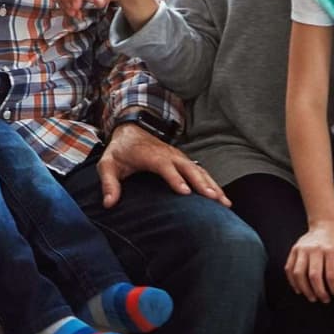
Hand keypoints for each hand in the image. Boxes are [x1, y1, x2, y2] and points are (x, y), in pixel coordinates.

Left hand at [97, 121, 230, 209]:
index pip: (165, 166)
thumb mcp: (107, 164)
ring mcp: (179, 157)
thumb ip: (108, 183)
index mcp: (151, 155)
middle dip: (202, 183)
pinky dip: (213, 184)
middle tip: (214, 199)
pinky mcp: (183, 162)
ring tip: (225, 202)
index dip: (175, 178)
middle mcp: (169, 155)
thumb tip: (109, 204)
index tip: (185, 192)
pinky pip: (201, 173)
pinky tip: (223, 198)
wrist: (132, 130)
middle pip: (188, 168)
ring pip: (199, 171)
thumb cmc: (120, 150)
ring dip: (212, 185)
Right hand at [285, 222, 333, 301]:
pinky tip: (300, 289)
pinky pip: (289, 268)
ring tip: (312, 297)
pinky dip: (293, 282)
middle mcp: (315, 249)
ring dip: (305, 290)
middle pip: (314, 276)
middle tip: (325, 300)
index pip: (332, 276)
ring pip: (299, 274)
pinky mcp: (294, 249)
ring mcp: (302, 249)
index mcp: (331, 250)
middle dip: (320, 292)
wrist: (326, 224)